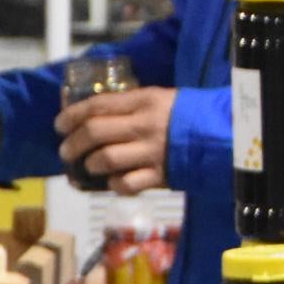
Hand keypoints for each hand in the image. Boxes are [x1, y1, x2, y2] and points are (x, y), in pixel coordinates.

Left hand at [57, 86, 176, 194]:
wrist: (223, 136)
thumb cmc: (185, 116)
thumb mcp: (158, 99)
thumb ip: (128, 105)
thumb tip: (91, 111)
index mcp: (143, 101)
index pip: (97, 105)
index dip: (71, 116)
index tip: (59, 125)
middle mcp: (144, 125)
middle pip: (94, 133)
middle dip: (72, 144)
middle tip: (66, 151)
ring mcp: (152, 151)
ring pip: (105, 160)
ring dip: (90, 166)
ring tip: (88, 168)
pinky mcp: (160, 175)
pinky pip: (127, 184)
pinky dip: (115, 185)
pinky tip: (114, 182)